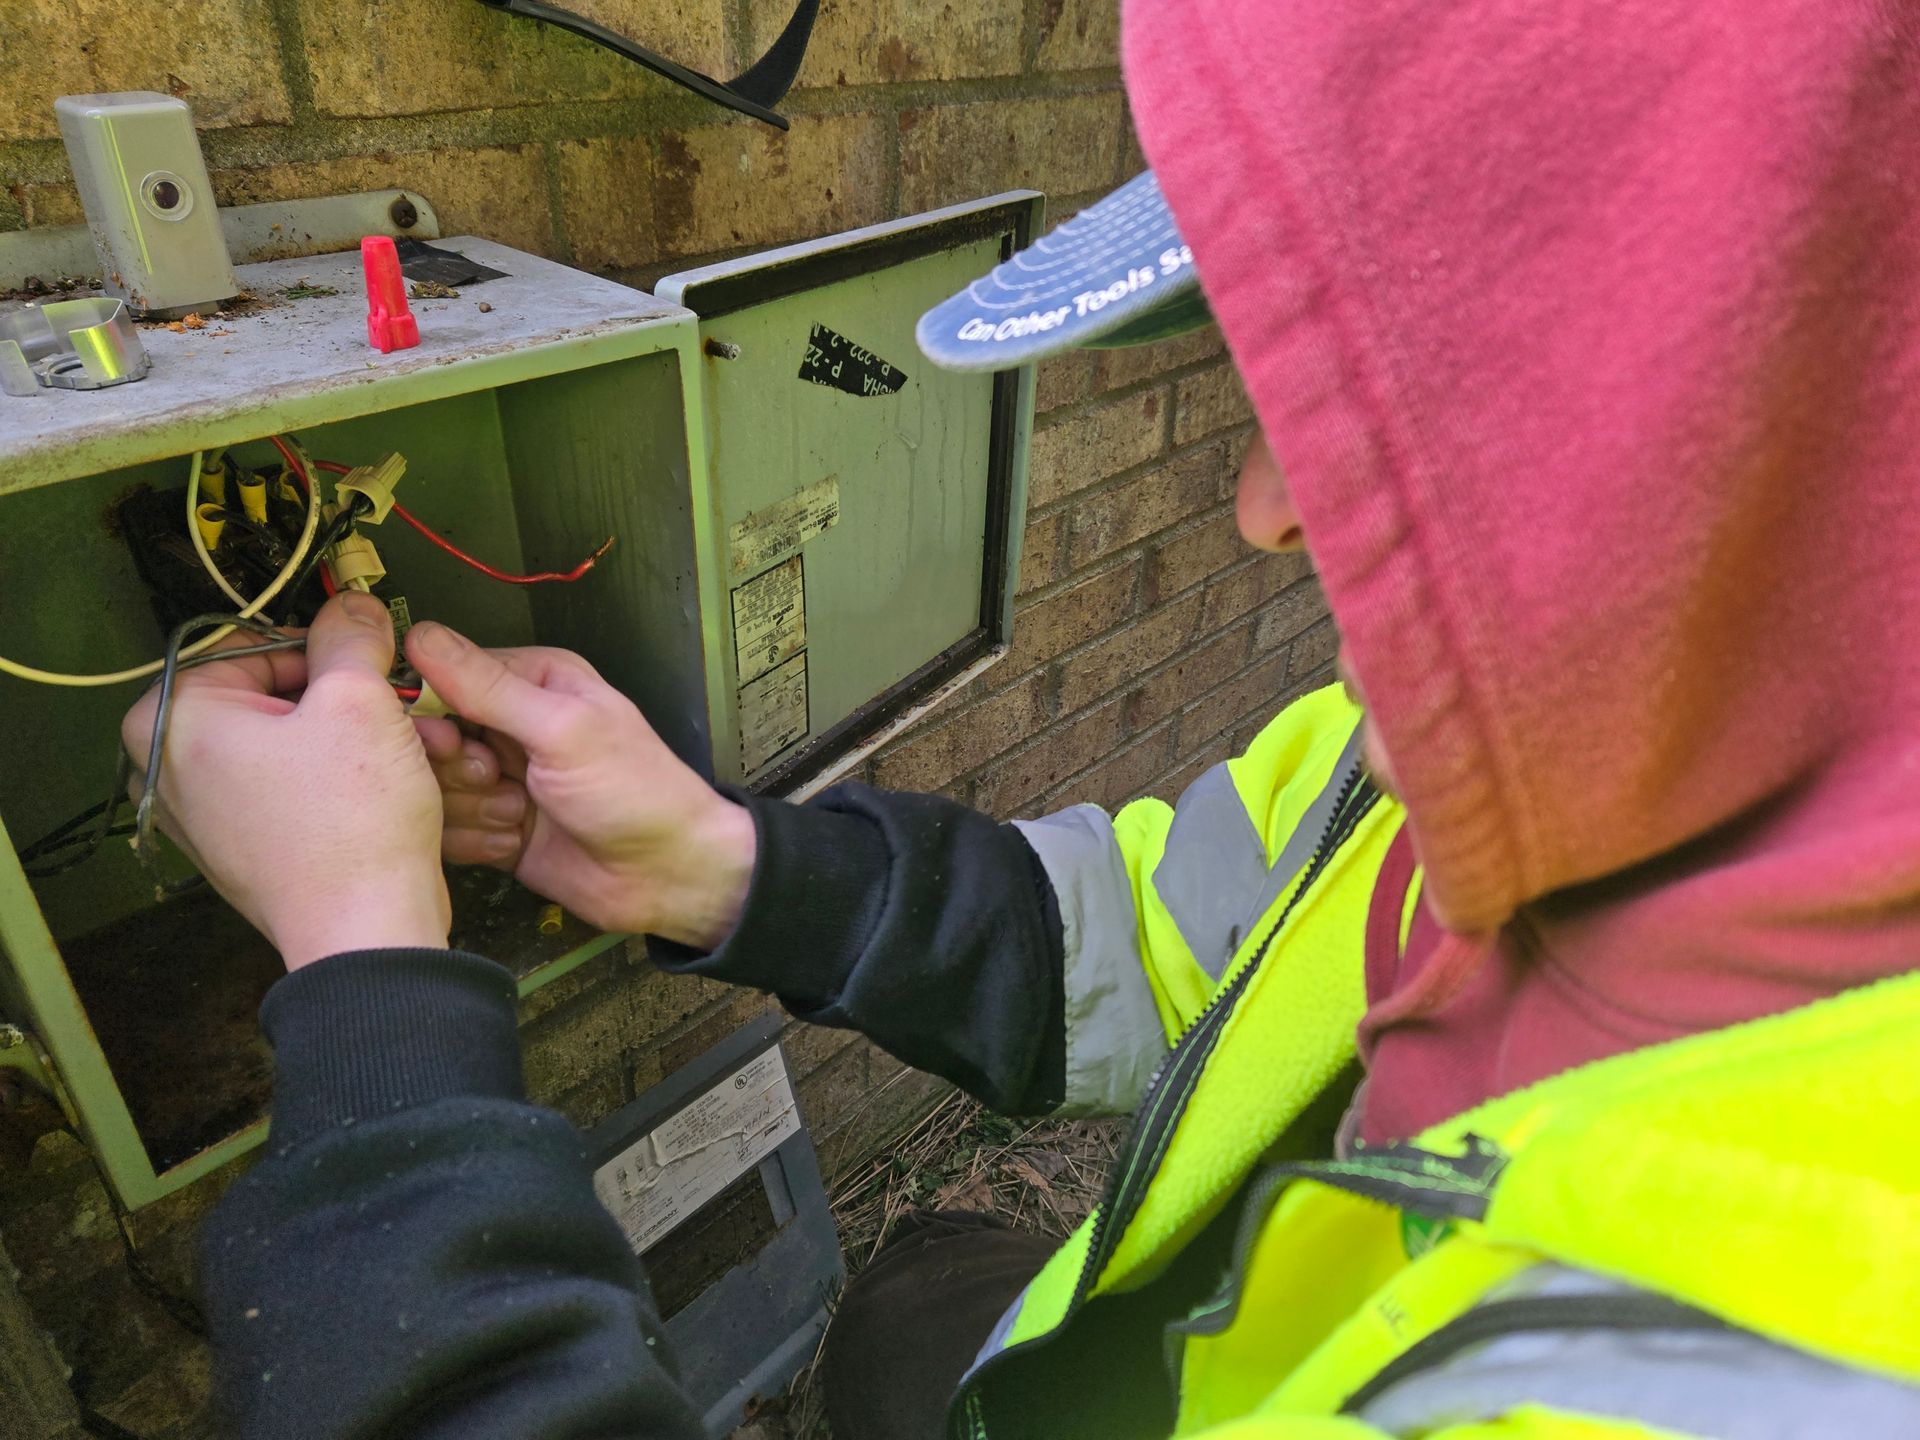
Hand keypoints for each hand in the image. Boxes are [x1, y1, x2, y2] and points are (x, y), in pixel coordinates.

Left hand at [120, 593, 450, 969]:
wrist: (366, 932)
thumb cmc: (349, 826)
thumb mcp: (359, 702)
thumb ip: (352, 637)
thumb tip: (354, 606)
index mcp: (169, 720)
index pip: (256, 643)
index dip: (327, 650)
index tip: (371, 667)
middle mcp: (164, 769)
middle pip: (270, 693)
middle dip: (342, 701)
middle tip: (394, 713)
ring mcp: (197, 816)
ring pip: (284, 741)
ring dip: (347, 739)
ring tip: (399, 752)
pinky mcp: (236, 850)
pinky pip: (285, 788)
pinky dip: (332, 781)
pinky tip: (380, 792)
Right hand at [404, 623, 754, 950]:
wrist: (664, 874)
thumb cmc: (635, 790)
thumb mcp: (562, 729)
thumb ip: (488, 687)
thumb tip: (421, 636)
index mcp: (532, 681)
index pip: (444, 676)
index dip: (434, 711)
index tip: (452, 739)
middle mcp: (511, 725)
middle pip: (431, 737)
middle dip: (457, 767)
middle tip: (496, 779)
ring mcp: (501, 778)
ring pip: (434, 788)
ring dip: (471, 808)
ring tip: (518, 813)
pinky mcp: (493, 826)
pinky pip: (447, 831)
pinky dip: (476, 841)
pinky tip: (514, 842)